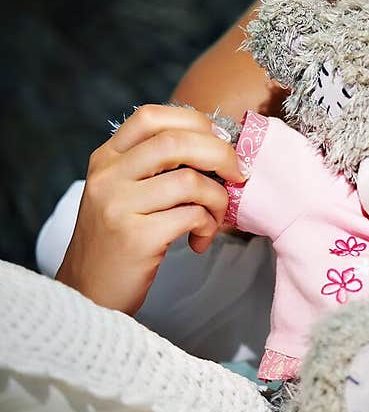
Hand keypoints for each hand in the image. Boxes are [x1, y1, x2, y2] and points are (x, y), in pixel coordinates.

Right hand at [57, 105, 248, 314]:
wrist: (87, 294)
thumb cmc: (118, 240)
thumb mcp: (123, 192)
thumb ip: (155, 165)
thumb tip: (217, 144)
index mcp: (106, 158)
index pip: (151, 117)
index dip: (194, 121)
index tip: (218, 142)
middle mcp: (107, 177)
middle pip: (177, 142)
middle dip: (220, 154)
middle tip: (237, 174)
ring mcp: (118, 206)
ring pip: (190, 181)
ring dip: (218, 199)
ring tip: (215, 218)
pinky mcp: (135, 238)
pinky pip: (191, 216)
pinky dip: (208, 225)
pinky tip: (199, 240)